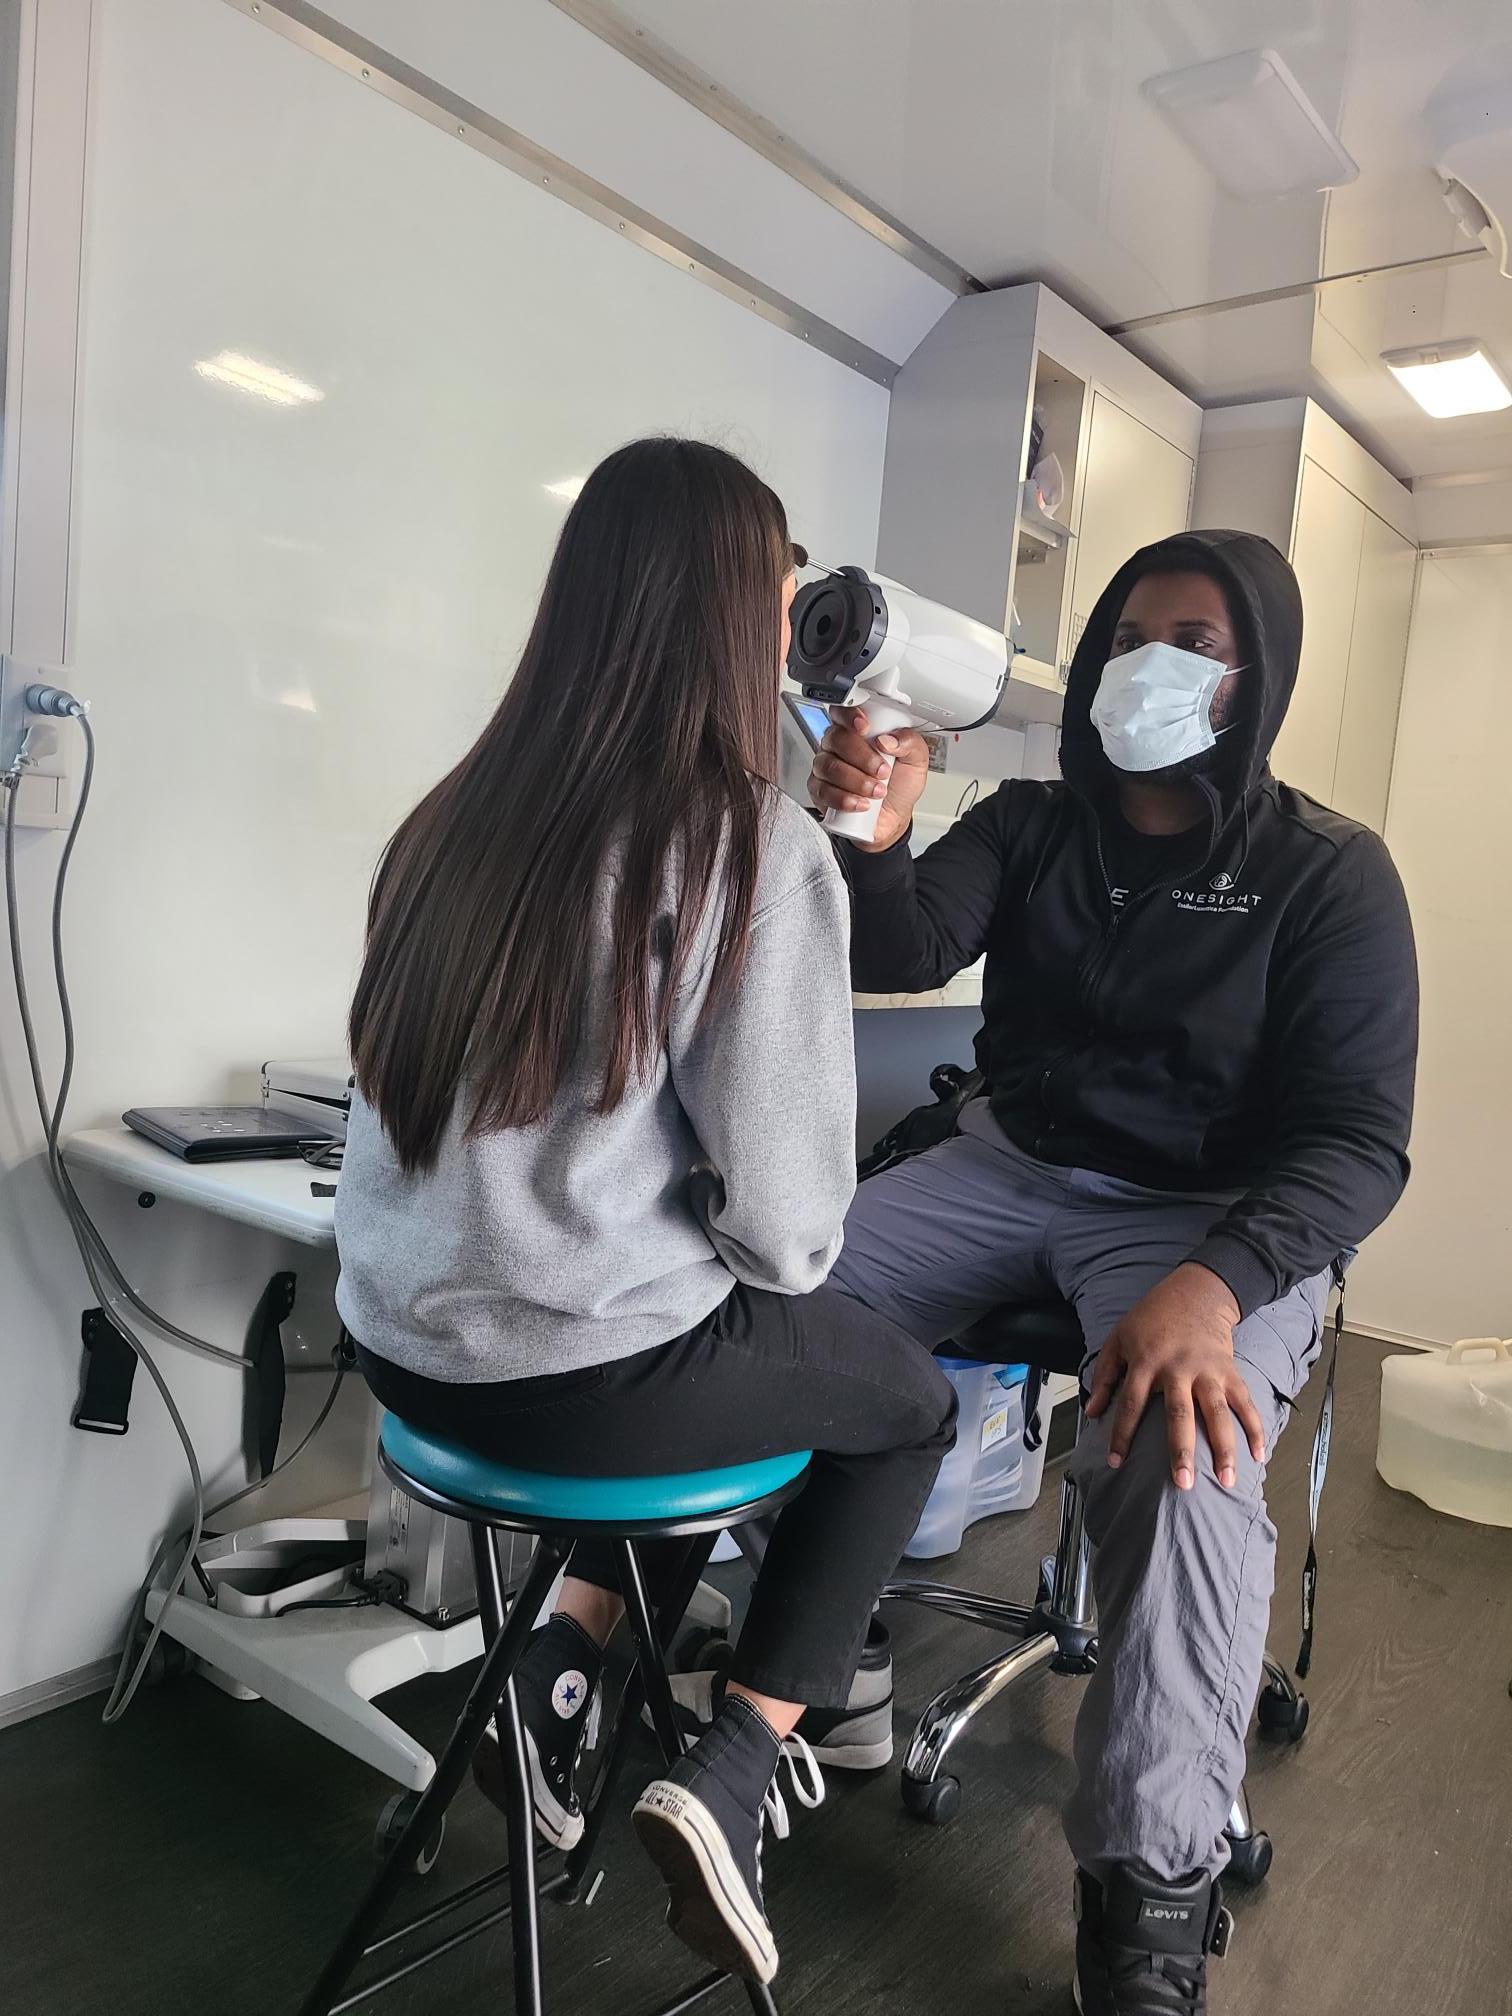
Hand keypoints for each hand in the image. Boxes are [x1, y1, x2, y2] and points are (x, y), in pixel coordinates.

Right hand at [808, 708, 929, 853]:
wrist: (892, 818)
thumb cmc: (899, 786)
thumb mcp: (916, 761)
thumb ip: (910, 742)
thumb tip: (888, 739)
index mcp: (858, 731)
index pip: (843, 712)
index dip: (849, 716)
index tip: (865, 728)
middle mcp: (838, 746)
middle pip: (836, 739)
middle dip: (862, 757)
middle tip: (883, 771)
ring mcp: (826, 768)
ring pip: (829, 766)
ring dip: (857, 781)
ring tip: (877, 791)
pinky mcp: (819, 791)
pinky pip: (823, 790)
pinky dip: (844, 799)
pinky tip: (861, 804)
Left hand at [1084, 1264, 1264, 1491]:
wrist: (1194, 1293)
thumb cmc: (1150, 1320)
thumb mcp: (1119, 1340)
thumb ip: (1104, 1375)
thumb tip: (1092, 1411)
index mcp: (1146, 1362)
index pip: (1131, 1404)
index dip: (1122, 1434)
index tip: (1116, 1463)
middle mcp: (1178, 1369)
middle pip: (1179, 1414)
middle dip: (1181, 1450)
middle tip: (1182, 1484)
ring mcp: (1207, 1371)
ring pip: (1216, 1413)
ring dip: (1224, 1447)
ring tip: (1227, 1480)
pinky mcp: (1229, 1371)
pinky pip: (1244, 1403)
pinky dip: (1254, 1428)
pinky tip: (1259, 1455)